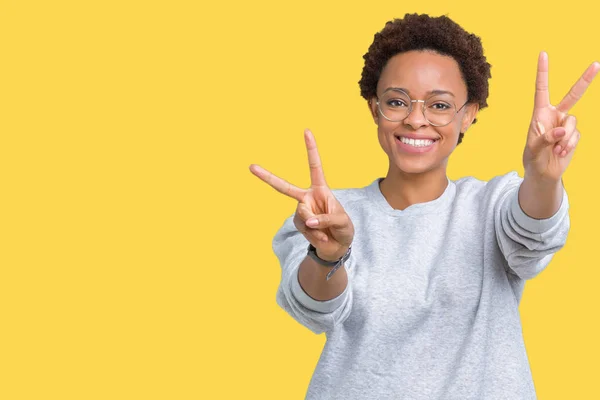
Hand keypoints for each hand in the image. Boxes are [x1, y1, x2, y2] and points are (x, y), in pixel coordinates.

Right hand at [249, 129, 354, 259]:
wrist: (338, 246)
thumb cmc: (343, 228)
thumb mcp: (341, 221)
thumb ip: (326, 218)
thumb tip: (308, 221)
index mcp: (320, 189)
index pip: (315, 166)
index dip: (311, 149)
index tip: (306, 131)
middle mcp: (307, 197)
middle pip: (284, 187)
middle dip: (267, 177)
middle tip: (251, 167)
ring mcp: (301, 211)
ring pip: (303, 215)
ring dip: (317, 226)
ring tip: (327, 232)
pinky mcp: (298, 224)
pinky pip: (305, 228)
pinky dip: (315, 235)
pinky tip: (322, 237)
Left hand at [522, 52, 598, 182]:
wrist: (543, 172)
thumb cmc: (532, 157)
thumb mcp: (533, 149)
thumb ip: (546, 138)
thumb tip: (562, 131)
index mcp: (540, 113)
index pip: (542, 89)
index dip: (543, 72)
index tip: (543, 53)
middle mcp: (555, 115)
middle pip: (573, 95)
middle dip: (585, 81)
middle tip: (596, 65)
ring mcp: (566, 124)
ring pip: (573, 123)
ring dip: (565, 138)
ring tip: (555, 149)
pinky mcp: (574, 135)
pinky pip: (576, 135)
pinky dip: (569, 144)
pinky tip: (561, 152)